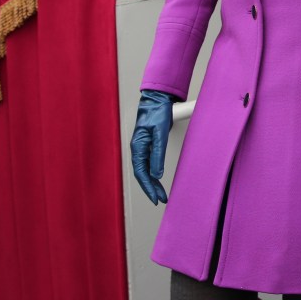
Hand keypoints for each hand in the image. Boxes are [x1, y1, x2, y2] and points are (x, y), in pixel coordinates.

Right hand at [130, 89, 174, 204]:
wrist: (157, 100)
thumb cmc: (157, 113)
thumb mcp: (159, 133)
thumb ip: (158, 153)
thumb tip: (157, 174)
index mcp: (138, 147)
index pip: (141, 173)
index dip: (148, 187)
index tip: (155, 198)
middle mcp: (138, 149)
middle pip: (142, 174)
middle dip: (151, 189)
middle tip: (161, 200)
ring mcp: (142, 148)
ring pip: (145, 170)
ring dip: (153, 183)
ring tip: (162, 194)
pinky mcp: (148, 145)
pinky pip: (149, 164)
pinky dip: (154, 173)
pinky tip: (159, 180)